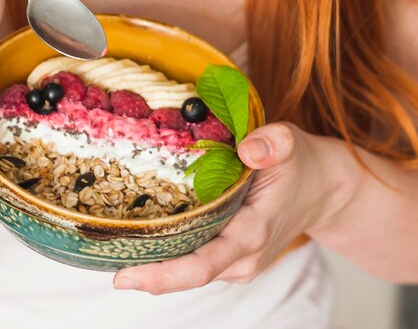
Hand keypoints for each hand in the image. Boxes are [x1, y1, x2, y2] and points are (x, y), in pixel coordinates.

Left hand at [113, 122, 348, 293]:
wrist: (324, 189)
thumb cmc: (302, 166)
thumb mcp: (293, 144)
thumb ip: (274, 143)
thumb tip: (247, 149)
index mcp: (252, 233)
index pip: (203, 264)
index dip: (163, 275)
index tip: (123, 277)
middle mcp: (242, 256)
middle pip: (185, 273)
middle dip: (143, 270)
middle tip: (97, 252)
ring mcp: (236, 259)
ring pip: (187, 268)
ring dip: (152, 262)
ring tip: (108, 243)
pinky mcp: (230, 253)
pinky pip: (193, 257)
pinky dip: (166, 252)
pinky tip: (139, 235)